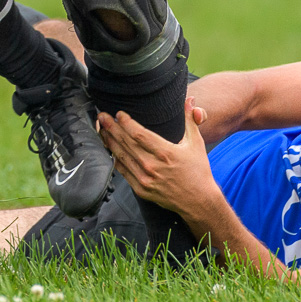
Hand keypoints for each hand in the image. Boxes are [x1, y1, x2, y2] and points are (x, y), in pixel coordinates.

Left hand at [98, 98, 215, 220]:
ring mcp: (145, 179)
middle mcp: (153, 166)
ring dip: (109, 142)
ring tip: (102, 130)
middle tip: (102, 116)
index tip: (119, 114)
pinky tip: (110, 149)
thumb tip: (190, 100)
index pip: (139, 134)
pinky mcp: (141, 189)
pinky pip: (123, 171)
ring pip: (121, 156)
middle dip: (112, 128)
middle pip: (126, 143)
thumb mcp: (196, 143)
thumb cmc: (198, 171)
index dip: (126, 123)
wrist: (198, 201)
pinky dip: (115, 159)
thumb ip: (191, 120)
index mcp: (165, 153)